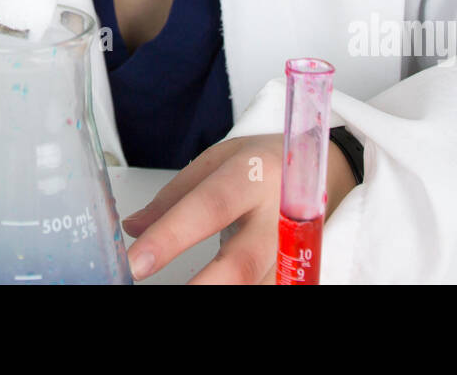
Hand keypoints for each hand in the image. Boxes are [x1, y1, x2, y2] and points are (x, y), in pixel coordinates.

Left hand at [120, 133, 358, 283]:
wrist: (324, 169)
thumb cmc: (263, 164)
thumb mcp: (217, 161)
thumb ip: (174, 197)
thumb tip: (133, 229)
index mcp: (253, 175)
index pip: (208, 207)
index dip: (171, 237)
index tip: (136, 261)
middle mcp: (278, 215)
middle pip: (242, 262)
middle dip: (202, 285)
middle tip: (155, 295)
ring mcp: (293, 251)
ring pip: (255, 285)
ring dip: (214, 292)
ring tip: (178, 292)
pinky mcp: (298, 274)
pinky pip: (263, 289)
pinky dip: (231, 292)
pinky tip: (209, 289)